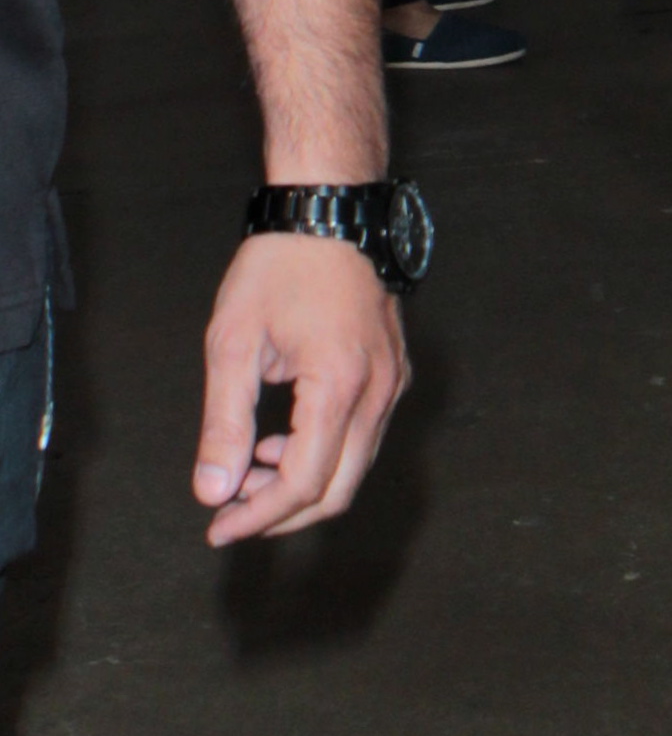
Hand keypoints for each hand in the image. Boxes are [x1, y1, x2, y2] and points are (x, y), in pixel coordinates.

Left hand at [194, 235, 409, 545]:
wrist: (330, 208)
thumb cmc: (279, 266)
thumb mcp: (233, 343)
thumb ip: (223, 423)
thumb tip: (214, 491)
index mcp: (338, 385)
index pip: (305, 482)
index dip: (259, 517)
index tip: (218, 527)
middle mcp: (378, 391)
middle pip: (338, 489)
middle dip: (282, 513)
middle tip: (230, 512)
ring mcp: (393, 383)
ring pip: (354, 467)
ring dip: (302, 483)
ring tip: (249, 467)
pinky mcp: (394, 374)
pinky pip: (364, 437)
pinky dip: (323, 453)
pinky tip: (281, 438)